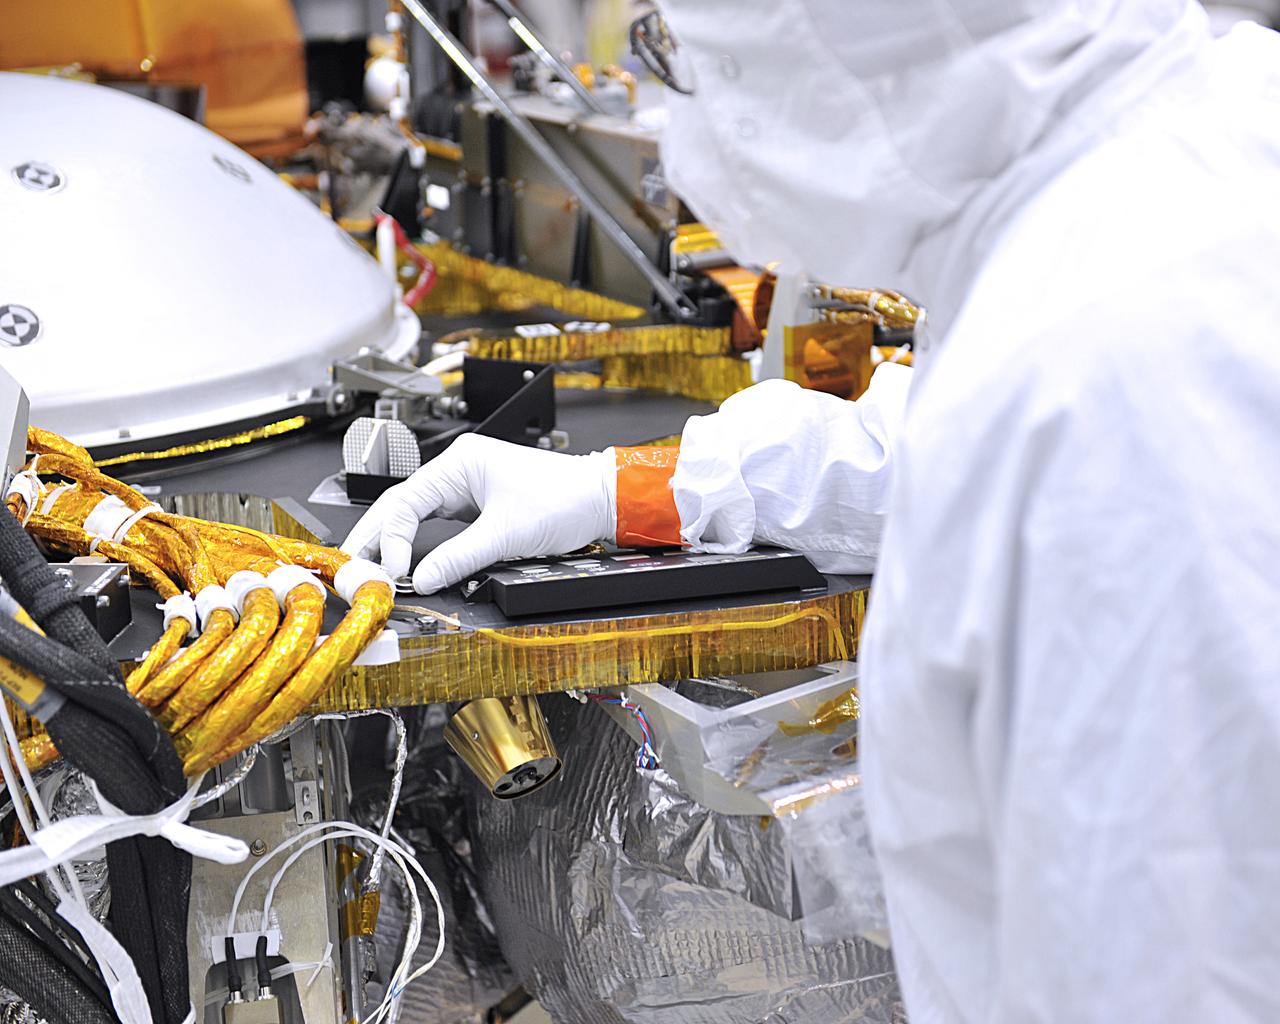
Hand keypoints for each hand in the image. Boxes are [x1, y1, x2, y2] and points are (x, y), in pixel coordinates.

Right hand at [340, 434, 616, 593]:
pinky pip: (436, 522)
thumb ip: (460, 558)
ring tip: (372, 567)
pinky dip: (419, 542)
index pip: (406, 502)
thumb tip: (423, 579)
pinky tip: (406, 559)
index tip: (392, 571)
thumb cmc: (564, 498)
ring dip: (395, 540)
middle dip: (377, 537)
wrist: (600, 499)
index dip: (392, 539)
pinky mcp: (476, 504)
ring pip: (416, 514)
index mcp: (460, 462)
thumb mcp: (506, 534)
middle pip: (401, 505)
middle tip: (354, 568)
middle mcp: (458, 469)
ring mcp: (466, 486)